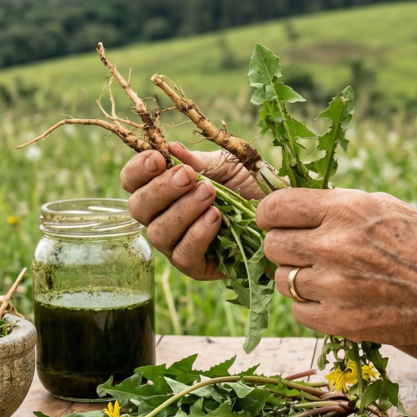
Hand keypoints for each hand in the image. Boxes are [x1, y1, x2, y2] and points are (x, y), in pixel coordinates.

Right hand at [120, 142, 265, 280]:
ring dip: (181, 211)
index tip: (158, 158)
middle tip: (186, 176)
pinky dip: (196, 235)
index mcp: (162, 190)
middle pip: (138, 208)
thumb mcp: (226, 165)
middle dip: (160, 190)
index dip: (138, 170)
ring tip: (208, 194)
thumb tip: (171, 148)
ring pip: (157, 233)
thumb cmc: (249, 186)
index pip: (132, 182)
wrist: (283, 213)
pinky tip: (215, 218)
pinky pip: (183, 255)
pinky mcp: (195, 267)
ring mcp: (175, 244)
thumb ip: (199, 161)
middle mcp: (161, 218)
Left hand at [259, 188, 416, 348]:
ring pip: (282, 280)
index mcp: (346, 209)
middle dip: (284, 247)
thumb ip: (336, 204)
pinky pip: (298, 311)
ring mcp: (335, 286)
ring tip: (326, 275)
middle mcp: (335, 245)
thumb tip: (290, 203)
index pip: (275, 207)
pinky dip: (310, 306)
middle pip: (272, 245)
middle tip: (305, 251)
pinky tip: (335, 298)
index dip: (271, 215)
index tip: (277, 221)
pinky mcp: (338, 320)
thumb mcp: (384, 206)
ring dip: (297, 278)